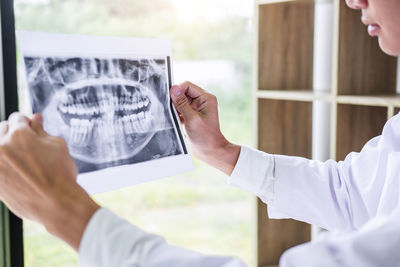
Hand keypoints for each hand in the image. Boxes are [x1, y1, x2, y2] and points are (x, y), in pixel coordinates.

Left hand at [0, 113, 98, 250]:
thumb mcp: (57, 146)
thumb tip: (35, 118)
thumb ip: (42, 130)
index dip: (28, 123)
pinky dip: (5, 166)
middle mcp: (1, 147)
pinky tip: (19, 173)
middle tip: (30, 145)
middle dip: (14, 133)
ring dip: (6, 148)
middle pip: (2, 129)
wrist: (57, 204)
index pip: (17, 117)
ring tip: (23, 159)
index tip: (33, 130)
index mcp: (18, 134)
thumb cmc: (60, 174)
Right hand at [170, 82, 239, 174]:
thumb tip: (173, 89)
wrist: (210, 152)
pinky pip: (179, 110)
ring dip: (174, 108)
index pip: (187, 86)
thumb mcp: (192, 119)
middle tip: (172, 111)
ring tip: (176, 118)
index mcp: (206, 98)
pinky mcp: (190, 116)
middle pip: (182, 93)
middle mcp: (201, 101)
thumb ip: (182, 104)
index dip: (177, 90)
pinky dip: (175, 114)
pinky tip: (176, 121)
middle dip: (175, 100)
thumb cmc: (205, 137)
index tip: (169, 99)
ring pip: (179, 101)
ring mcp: (195, 109)